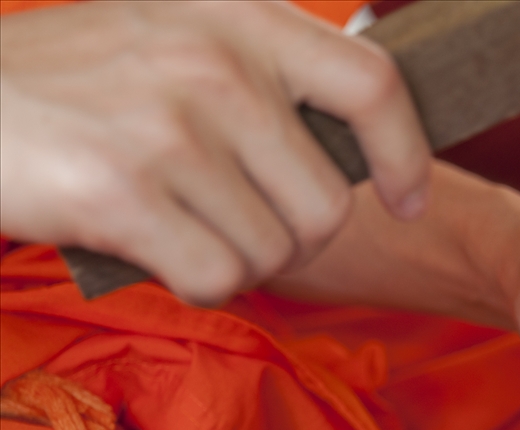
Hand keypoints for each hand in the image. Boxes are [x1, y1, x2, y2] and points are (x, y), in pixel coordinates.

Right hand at [0, 1, 429, 304]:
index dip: (406, 155)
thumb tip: (360, 156)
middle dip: (291, 237)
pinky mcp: (125, 191)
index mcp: (242, 17)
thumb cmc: (80, 83)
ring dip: (234, 259)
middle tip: (231, 221)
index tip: (407, 200)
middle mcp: (216, 64)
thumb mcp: (178, 37)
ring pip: (272, 251)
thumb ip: (266, 77)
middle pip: (327, 205)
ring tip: (176, 222)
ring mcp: (171, 126)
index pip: (373, 85)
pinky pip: (218, 277)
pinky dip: (194, 281)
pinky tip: (154, 249)